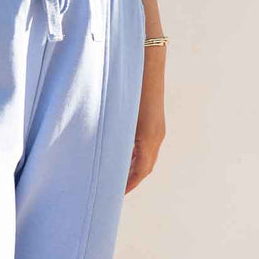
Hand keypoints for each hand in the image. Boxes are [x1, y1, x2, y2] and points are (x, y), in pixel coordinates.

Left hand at [126, 52, 165, 192]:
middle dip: (130, 180)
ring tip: (115, 178)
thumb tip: (101, 157)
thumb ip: (112, 137)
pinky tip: (122, 156)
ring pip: (146, 156)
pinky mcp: (155, 122)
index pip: (141, 171)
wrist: (147, 63)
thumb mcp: (117, 115)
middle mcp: (156, 135)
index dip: (129, 185)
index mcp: (148, 137)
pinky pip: (146, 145)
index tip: (116, 195)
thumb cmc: (129, 87)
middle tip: (113, 191)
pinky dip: (135, 156)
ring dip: (133, 168)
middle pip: (145, 166)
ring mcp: (158, 128)